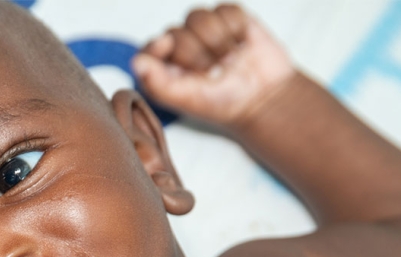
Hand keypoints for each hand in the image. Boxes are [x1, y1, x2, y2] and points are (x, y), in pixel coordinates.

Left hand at [132, 4, 294, 128]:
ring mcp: (204, 30)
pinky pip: (224, 9)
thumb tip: (137, 63)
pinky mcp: (229, 17)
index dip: (157, 46)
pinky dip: (235, 28)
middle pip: (174, 32)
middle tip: (211, 73)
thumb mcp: (186, 99)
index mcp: (165, 69)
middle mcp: (181, 47)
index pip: (149, 47)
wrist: (263, 97)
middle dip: (196, 54)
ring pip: (197, 16)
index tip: (166, 46)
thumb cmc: (222, 103)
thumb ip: (158, 83)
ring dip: (216, 41)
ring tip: (227, 60)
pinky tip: (240, 45)